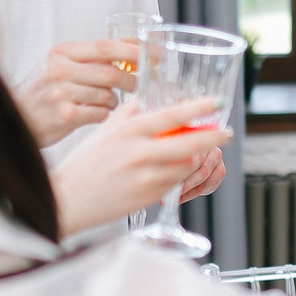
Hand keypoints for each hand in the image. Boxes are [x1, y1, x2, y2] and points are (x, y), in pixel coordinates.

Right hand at [15, 38, 139, 145]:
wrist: (16, 117)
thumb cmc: (43, 91)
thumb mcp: (59, 65)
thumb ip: (91, 57)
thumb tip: (134, 46)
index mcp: (61, 52)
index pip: (107, 46)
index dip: (135, 50)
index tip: (156, 54)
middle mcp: (59, 69)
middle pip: (112, 72)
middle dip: (132, 80)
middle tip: (140, 86)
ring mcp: (60, 93)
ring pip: (108, 94)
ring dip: (114, 100)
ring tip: (105, 102)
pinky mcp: (64, 116)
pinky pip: (100, 113)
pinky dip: (104, 114)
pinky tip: (95, 114)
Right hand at [49, 97, 226, 234]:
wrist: (69, 199)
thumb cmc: (86, 163)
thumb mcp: (107, 130)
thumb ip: (131, 112)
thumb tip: (151, 96)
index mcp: (130, 130)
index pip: (172, 115)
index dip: (199, 108)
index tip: (217, 103)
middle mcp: (140, 152)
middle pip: (190, 142)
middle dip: (213, 136)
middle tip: (226, 132)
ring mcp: (146, 177)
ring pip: (187, 165)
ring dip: (196, 159)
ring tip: (195, 153)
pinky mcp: (149, 196)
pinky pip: (176, 183)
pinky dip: (180, 176)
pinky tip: (174, 171)